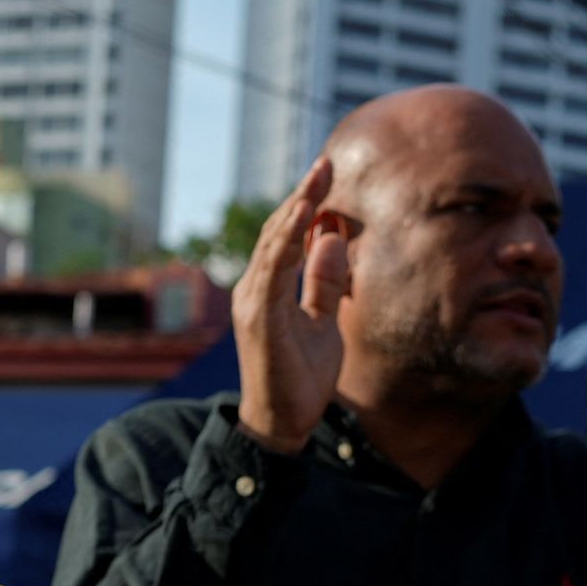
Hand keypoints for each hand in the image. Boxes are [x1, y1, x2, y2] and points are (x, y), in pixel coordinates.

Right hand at [233, 159, 347, 455]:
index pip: (288, 237)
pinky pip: (274, 269)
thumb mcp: (324, 322)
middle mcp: (255, 288)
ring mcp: (253, 301)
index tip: (328, 176)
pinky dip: (287, 239)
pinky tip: (304, 214)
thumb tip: (333, 238)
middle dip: (303, 195)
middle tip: (325, 163)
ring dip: (295, 208)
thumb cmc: (300, 377)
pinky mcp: (258, 316)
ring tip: (316, 178)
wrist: (283, 422)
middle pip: (278, 231)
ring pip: (273, 243)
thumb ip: (325, 282)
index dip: (307, 205)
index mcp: (270, 288)